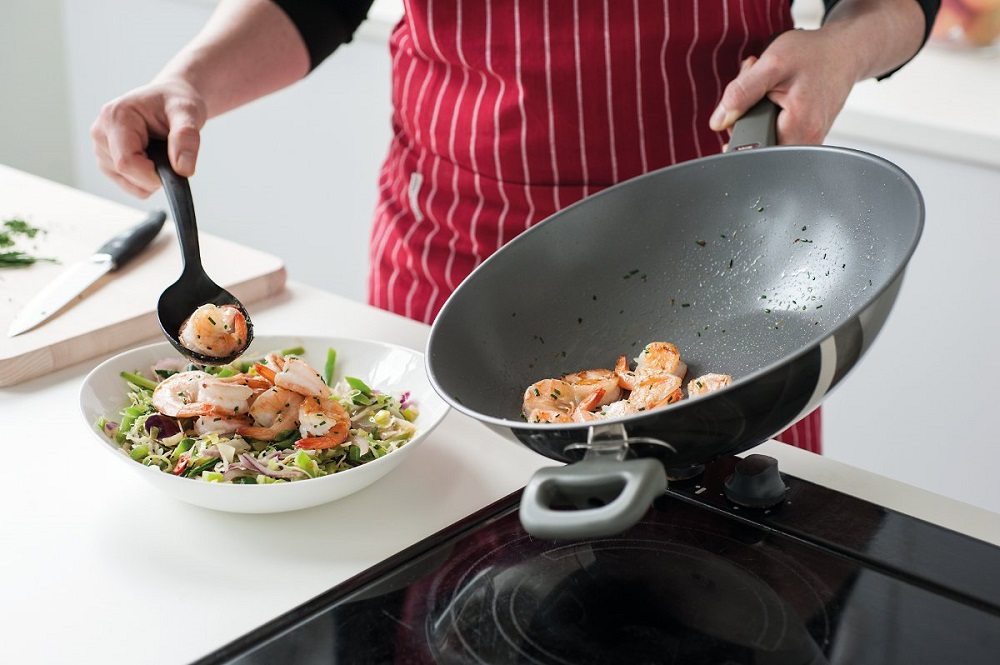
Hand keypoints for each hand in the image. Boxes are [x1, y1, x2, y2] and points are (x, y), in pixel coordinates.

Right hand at [90, 78, 206, 197]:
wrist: (170, 99)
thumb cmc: (175, 101)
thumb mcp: (188, 112)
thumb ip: (186, 137)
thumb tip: (183, 169)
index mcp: (115, 117)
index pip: (126, 162)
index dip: (153, 175)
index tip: (174, 169)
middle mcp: (101, 132)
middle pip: (126, 174)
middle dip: (154, 175)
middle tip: (171, 153)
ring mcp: (101, 148)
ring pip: (127, 183)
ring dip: (150, 177)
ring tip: (159, 151)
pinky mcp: (106, 160)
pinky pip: (128, 185)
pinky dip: (145, 180)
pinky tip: (152, 158)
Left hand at [709, 28, 859, 145]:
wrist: (844, 52)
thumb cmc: (813, 55)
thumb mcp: (772, 64)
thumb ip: (742, 93)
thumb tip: (718, 122)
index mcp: (798, 128)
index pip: (749, 148)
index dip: (735, 130)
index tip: (739, 108)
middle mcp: (806, 141)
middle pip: (755, 142)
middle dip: (745, 116)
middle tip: (756, 88)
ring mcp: (807, 141)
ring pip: (763, 137)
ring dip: (755, 112)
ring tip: (767, 88)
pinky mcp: (805, 136)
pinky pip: (774, 132)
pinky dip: (766, 113)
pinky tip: (774, 94)